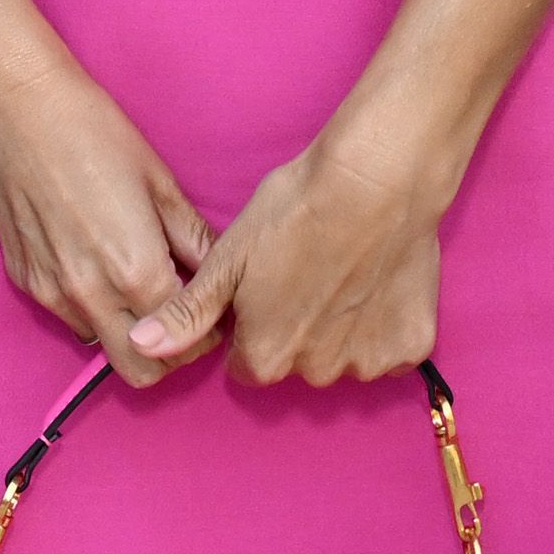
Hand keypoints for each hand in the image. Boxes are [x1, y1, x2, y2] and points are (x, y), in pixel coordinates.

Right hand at [0, 58, 215, 375]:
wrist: (16, 108)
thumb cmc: (94, 132)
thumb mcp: (160, 181)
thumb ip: (194, 239)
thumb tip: (222, 272)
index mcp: (136, 270)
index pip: (185, 339)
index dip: (207, 331)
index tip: (212, 310)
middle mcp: (92, 294)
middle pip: (142, 372)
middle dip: (170, 354)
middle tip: (181, 313)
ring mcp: (52, 293)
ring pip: (102, 347)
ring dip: (128, 332)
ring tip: (139, 285)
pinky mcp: (25, 281)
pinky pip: (68, 318)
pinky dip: (92, 308)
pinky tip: (98, 263)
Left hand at [130, 117, 449, 390]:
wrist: (378, 180)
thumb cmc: (296, 210)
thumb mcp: (229, 256)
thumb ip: (188, 312)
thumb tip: (142, 345)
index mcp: (265, 357)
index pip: (246, 363)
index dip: (251, 325)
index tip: (266, 288)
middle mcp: (315, 374)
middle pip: (296, 363)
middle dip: (297, 330)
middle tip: (306, 272)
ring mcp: (368, 364)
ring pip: (343, 357)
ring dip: (343, 329)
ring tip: (346, 271)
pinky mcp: (412, 346)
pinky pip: (390, 350)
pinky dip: (386, 325)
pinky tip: (379, 280)